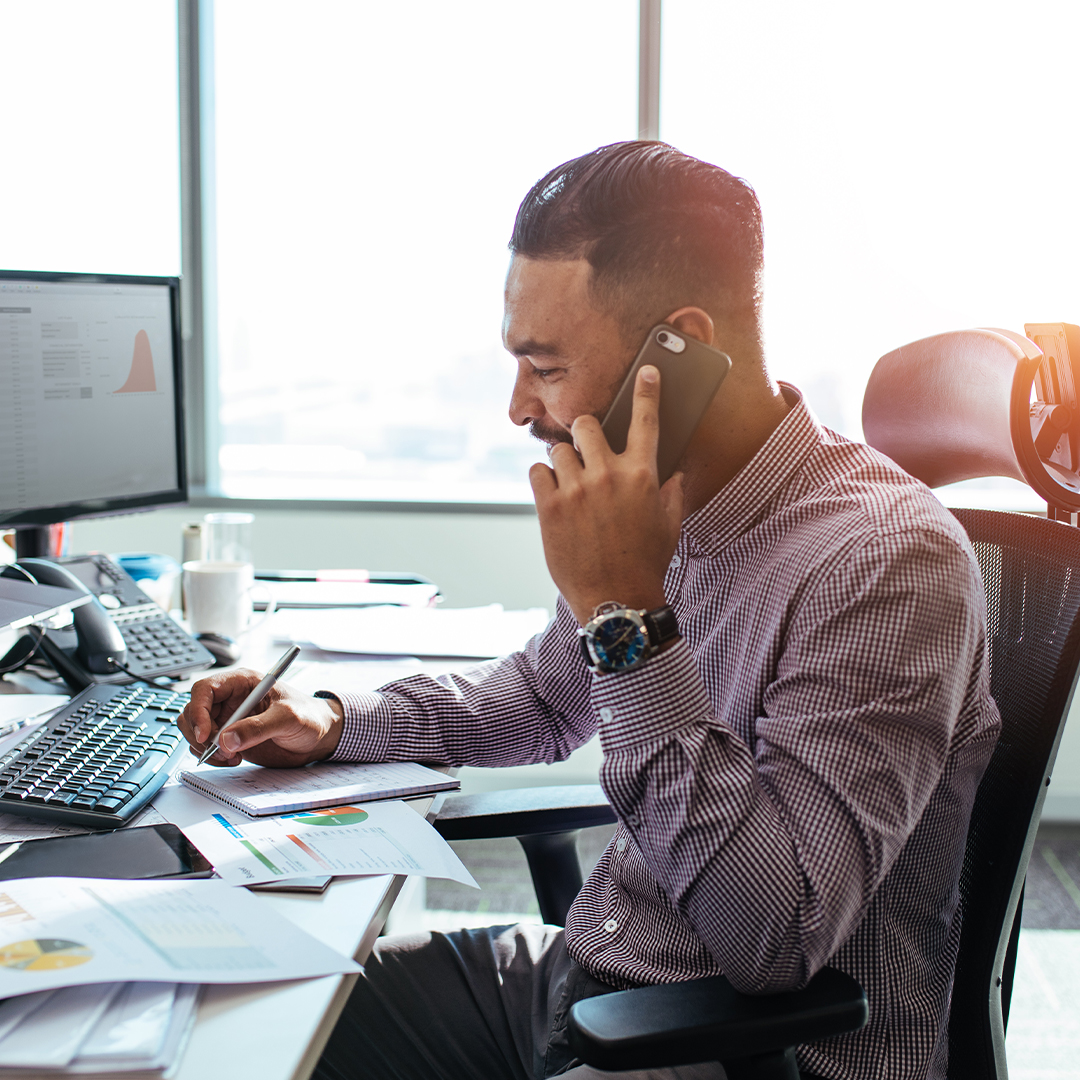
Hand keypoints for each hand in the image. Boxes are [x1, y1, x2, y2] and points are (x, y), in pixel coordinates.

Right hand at [178, 669, 343, 767]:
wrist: (320, 736)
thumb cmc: (310, 716)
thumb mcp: (288, 718)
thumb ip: (258, 728)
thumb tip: (227, 739)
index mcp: (243, 682)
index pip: (205, 689)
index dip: (198, 711)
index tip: (205, 735)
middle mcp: (231, 698)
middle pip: (194, 711)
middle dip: (201, 734)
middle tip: (222, 750)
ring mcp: (229, 718)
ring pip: (195, 730)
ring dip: (205, 748)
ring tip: (231, 756)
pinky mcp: (230, 737)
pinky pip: (206, 745)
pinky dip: (212, 756)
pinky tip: (233, 759)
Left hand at [529, 365, 683, 624]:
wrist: (614, 599)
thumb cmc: (645, 562)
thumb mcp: (669, 524)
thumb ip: (672, 491)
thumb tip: (676, 471)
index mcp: (643, 475)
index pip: (647, 420)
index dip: (647, 390)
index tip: (648, 371)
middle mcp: (608, 475)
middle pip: (586, 424)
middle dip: (584, 433)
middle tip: (585, 451)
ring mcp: (576, 489)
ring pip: (558, 448)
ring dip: (562, 460)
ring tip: (569, 482)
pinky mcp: (549, 507)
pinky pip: (537, 471)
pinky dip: (543, 479)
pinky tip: (553, 495)